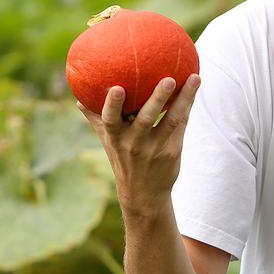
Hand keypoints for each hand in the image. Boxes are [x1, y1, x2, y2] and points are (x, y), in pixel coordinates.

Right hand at [77, 75, 201, 218]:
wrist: (143, 194)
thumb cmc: (123, 159)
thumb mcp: (107, 141)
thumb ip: (96, 118)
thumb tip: (79, 98)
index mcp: (116, 138)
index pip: (110, 120)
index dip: (113, 105)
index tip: (117, 88)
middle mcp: (135, 143)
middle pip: (146, 118)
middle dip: (157, 98)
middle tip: (168, 79)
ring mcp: (156, 148)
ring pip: (171, 120)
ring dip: (184, 99)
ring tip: (194, 78)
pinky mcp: (172, 150)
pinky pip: (181, 123)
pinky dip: (188, 104)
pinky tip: (194, 86)